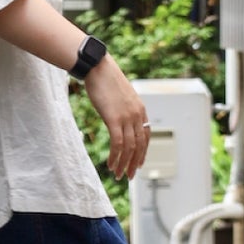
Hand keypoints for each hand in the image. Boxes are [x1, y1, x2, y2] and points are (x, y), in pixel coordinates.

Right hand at [84, 57, 150, 180]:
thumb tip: (117, 119)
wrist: (98, 67)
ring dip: (124, 164)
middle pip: (140, 145)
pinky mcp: (114, 119)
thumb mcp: (119, 96)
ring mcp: (127, 117)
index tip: (138, 164)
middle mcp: (137, 115)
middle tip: (130, 176)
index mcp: (140, 110)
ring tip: (119, 175)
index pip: (146, 136)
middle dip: (135, 163)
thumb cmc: (105, 79)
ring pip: (130, 148)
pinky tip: (110, 165)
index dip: (142, 152)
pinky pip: (118, 144)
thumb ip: (122, 109)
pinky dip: (115, 157)